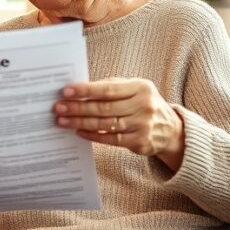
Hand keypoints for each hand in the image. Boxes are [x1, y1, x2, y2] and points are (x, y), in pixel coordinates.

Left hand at [54, 78, 185, 169]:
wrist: (171, 130)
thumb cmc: (143, 104)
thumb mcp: (134, 89)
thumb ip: (111, 87)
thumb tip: (80, 88)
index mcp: (141, 87)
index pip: (108, 89)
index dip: (86, 90)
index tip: (66, 91)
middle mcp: (143, 106)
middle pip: (104, 108)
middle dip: (78, 108)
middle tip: (58, 107)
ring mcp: (142, 126)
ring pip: (105, 124)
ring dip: (80, 122)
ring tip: (62, 120)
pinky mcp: (140, 142)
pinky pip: (110, 139)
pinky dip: (92, 135)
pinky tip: (79, 132)